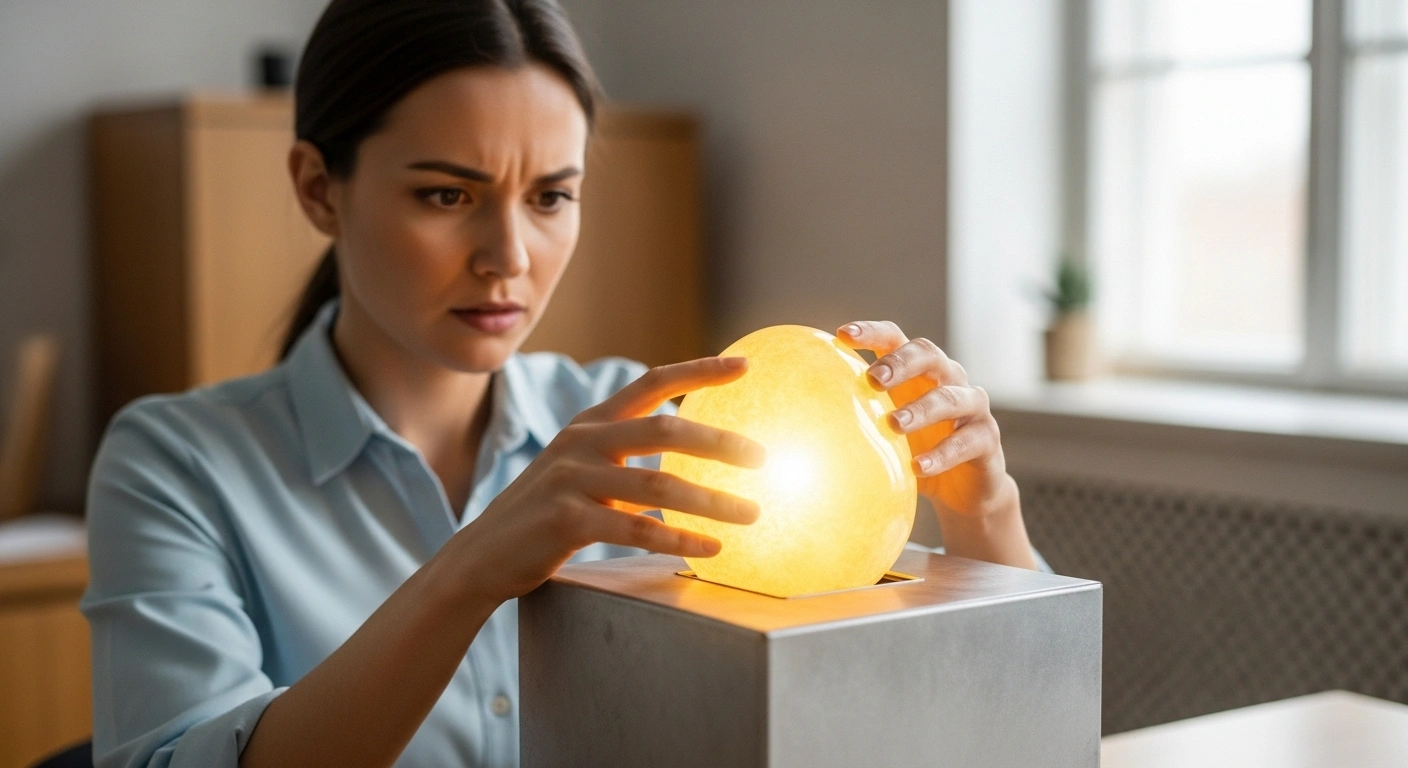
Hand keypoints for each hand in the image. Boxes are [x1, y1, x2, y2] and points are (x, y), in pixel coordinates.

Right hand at [445, 357, 766, 605]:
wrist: (481, 556)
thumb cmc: (544, 516)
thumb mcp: (580, 471)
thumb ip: (624, 457)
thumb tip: (691, 455)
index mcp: (590, 423)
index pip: (651, 381)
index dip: (699, 370)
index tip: (745, 365)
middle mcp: (582, 442)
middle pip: (665, 430)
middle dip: (720, 443)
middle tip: (764, 458)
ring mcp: (571, 480)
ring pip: (659, 486)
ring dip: (713, 501)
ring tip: (753, 515)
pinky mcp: (565, 521)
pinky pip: (637, 530)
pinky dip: (680, 539)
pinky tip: (712, 548)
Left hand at [839, 321, 1034, 568]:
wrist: (964, 491)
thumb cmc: (915, 451)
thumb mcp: (883, 432)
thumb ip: (856, 416)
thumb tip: (795, 415)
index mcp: (918, 372)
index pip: (896, 339)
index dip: (872, 333)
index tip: (843, 335)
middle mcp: (949, 380)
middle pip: (929, 355)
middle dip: (900, 362)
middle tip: (873, 379)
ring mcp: (972, 407)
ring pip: (952, 397)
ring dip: (922, 409)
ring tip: (894, 424)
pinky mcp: (987, 439)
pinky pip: (968, 441)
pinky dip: (942, 453)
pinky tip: (918, 467)